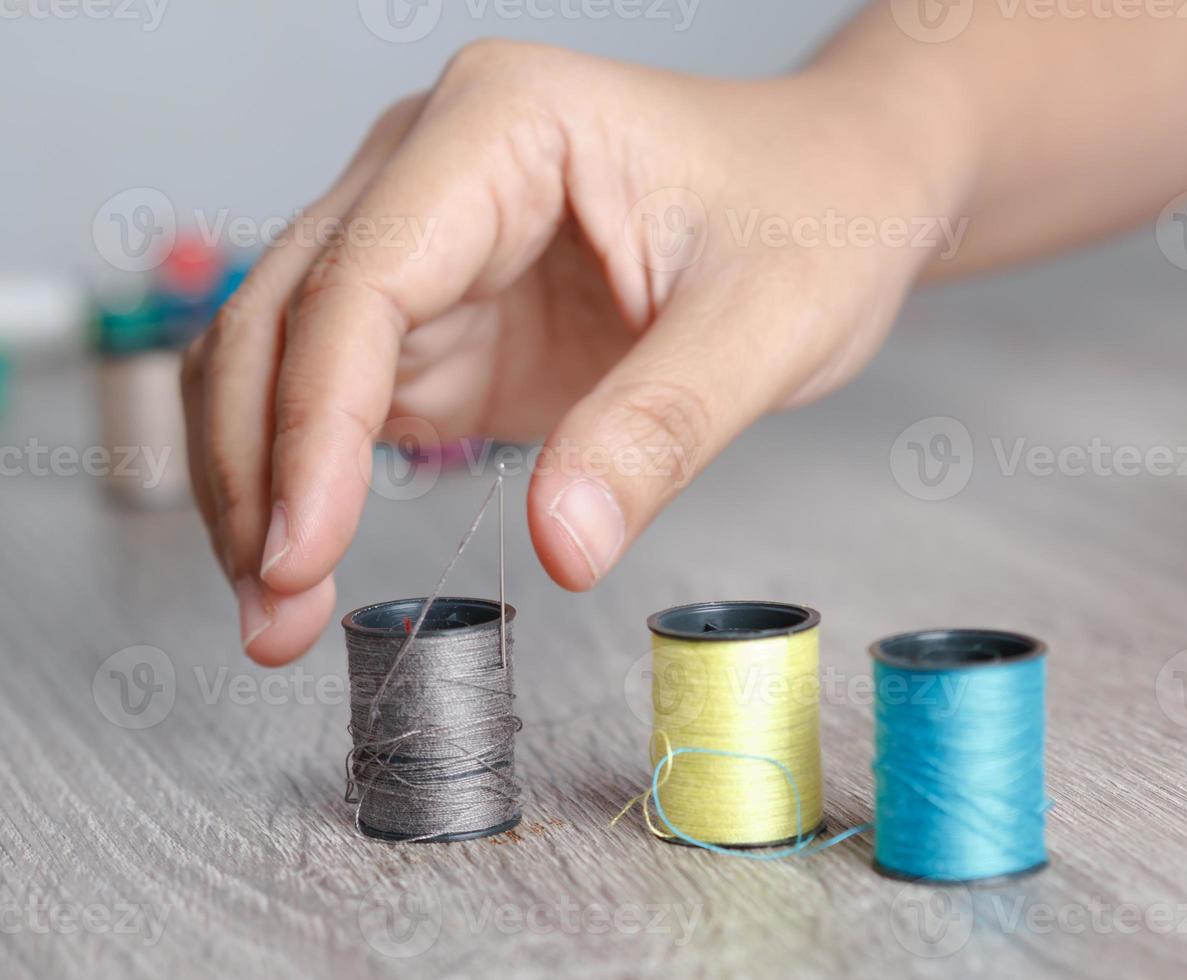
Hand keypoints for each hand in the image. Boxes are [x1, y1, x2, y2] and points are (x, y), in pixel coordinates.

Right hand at [181, 39, 961, 664]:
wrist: (844, 190)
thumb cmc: (819, 212)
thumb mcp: (766, 323)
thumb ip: (657, 430)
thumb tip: (559, 546)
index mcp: (504, 125)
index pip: (364, 278)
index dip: (314, 423)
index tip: (300, 549)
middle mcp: (436, 166)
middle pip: (284, 313)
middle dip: (256, 469)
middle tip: (272, 615)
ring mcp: (431, 241)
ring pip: (284, 357)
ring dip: (261, 483)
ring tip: (279, 613)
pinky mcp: (446, 312)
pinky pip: (338, 394)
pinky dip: (310, 479)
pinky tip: (311, 558)